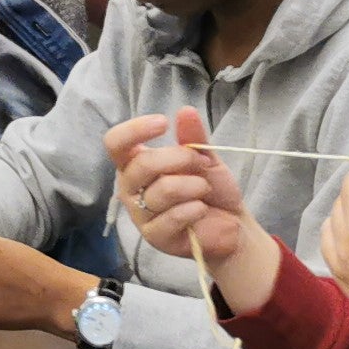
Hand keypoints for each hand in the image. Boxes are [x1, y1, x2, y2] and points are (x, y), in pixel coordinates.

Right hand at [114, 106, 282, 311]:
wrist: (232, 225)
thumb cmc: (211, 189)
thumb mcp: (205, 157)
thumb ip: (193, 137)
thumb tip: (186, 110)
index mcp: (136, 164)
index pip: (116, 143)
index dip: (134, 130)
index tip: (163, 123)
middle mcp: (131, 188)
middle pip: (141, 165)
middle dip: (178, 158)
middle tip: (201, 162)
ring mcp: (140, 214)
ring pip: (161, 190)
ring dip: (193, 185)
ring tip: (204, 189)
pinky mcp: (154, 237)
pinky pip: (172, 216)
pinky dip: (194, 208)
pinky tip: (202, 209)